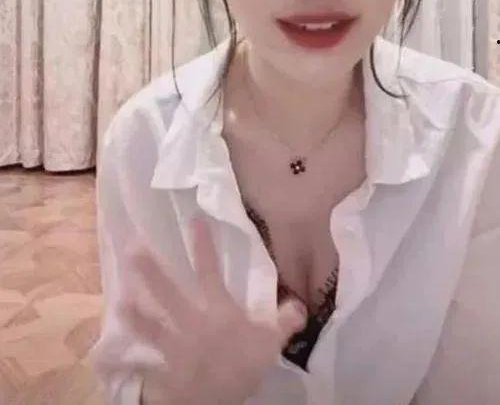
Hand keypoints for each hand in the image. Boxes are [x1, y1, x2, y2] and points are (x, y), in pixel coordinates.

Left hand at [120, 217, 307, 404]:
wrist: (218, 402)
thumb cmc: (244, 367)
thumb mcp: (271, 343)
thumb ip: (283, 321)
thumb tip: (300, 303)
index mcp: (218, 311)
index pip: (209, 271)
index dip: (202, 246)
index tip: (193, 221)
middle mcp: (192, 322)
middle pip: (168, 292)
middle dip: (150, 271)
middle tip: (131, 250)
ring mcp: (175, 346)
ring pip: (152, 325)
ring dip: (135, 313)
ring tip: (118, 298)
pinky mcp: (166, 370)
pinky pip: (148, 367)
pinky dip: (136, 366)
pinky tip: (116, 361)